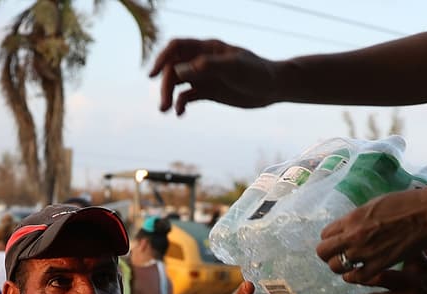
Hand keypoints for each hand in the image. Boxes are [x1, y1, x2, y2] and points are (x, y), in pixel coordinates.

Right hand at [149, 38, 279, 115]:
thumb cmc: (256, 73)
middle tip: (163, 105)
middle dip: (165, 85)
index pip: (177, 48)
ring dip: (168, 95)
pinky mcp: (208, 92)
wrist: (273, 87)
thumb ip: (206, 67)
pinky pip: (187, 97)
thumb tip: (178, 71)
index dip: (162, 59)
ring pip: (178, 83)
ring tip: (166, 110)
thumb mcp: (232, 68)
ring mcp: (204, 76)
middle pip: (173, 68)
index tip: (153, 75)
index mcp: (207, 49)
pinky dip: (180, 104)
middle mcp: (202, 61)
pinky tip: (180, 114)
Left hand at [318, 188, 426, 282]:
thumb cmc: (405, 203)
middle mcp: (353, 236)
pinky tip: (360, 272)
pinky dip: (355, 276)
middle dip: (328, 254)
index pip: (325, 234)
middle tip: (338, 254)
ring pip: (336, 267)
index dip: (330, 239)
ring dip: (341, 266)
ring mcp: (365, 252)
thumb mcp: (373, 204)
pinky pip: (357, 277)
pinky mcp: (380, 264)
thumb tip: (348, 226)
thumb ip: (357, 218)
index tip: (338, 241)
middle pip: (323, 252)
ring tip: (350, 263)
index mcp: (351, 218)